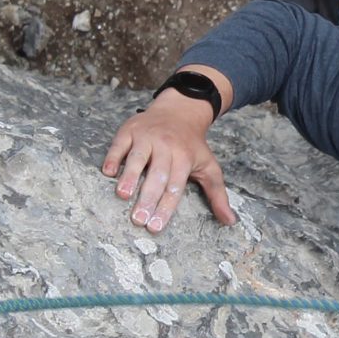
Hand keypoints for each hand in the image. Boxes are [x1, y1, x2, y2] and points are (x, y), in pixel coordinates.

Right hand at [101, 91, 236, 233]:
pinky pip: (120, 144)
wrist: (180, 110)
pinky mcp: (130, 129)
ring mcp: (147, 136)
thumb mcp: (209, 167)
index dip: (165, 208)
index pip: (175, 187)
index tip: (155, 227)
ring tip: (123, 195)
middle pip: (157, 175)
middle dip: (148, 198)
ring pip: (137, 158)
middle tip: (138, 219)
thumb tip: (230, 222)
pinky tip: (108, 172)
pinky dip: (113, 157)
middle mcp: (166, 146)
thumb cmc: (192, 146)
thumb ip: (218, 195)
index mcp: (184, 158)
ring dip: (129, 176)